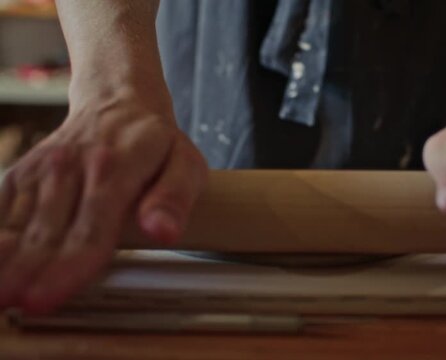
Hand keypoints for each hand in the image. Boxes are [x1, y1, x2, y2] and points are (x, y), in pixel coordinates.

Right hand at [0, 89, 206, 313]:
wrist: (117, 100)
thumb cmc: (156, 143)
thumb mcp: (186, 164)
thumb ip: (175, 199)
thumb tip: (163, 233)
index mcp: (117, 169)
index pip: (91, 227)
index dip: (67, 267)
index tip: (44, 299)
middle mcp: (72, 167)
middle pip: (47, 231)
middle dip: (26, 272)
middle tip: (10, 304)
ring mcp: (43, 168)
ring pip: (17, 221)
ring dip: (2, 258)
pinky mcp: (23, 172)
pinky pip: (1, 206)